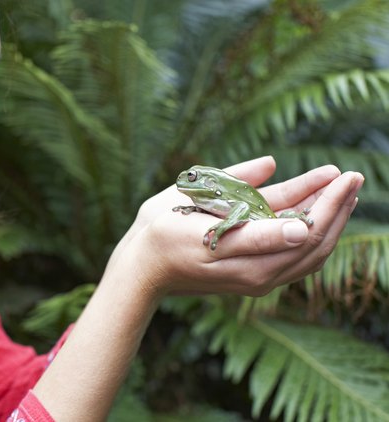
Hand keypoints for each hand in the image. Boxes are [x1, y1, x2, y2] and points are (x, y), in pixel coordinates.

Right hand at [108, 156, 362, 297]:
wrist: (141, 267)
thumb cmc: (164, 238)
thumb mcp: (201, 224)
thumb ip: (252, 226)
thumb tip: (301, 225)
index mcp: (251, 260)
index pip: (307, 231)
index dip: (329, 202)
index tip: (344, 175)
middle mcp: (261, 273)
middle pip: (316, 241)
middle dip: (337, 207)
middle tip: (354, 176)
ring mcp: (258, 275)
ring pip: (309, 250)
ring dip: (329, 218)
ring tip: (343, 189)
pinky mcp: (252, 274)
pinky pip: (295, 256)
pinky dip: (312, 231)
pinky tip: (315, 208)